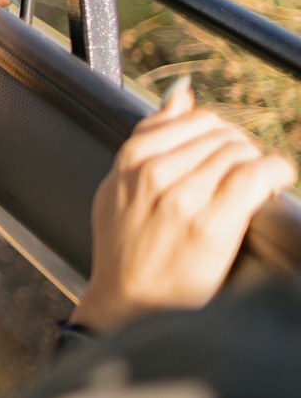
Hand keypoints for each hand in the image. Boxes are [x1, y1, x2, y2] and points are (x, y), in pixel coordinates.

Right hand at [71, 80, 295, 333]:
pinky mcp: (213, 225)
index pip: (192, 118)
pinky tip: (278, 179)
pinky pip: (256, 176)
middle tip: (244, 172)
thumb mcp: (118, 187)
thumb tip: (182, 95)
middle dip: (240, 148)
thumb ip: (147, 138)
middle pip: (221, 135)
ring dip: (257, 163)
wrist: (130, 302)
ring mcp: (184, 198)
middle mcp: (155, 174)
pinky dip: (275, 171)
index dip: (218, 132)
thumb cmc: (124, 248)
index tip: (225, 152)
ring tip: (257, 184)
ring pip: (240, 152)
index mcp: (131, 160)